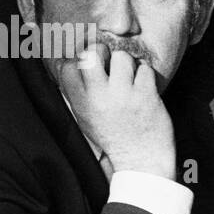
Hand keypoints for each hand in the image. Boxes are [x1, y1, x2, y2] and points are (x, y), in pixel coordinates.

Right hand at [58, 43, 176, 179]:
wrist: (140, 161)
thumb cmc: (112, 137)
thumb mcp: (85, 118)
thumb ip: (77, 93)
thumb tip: (67, 61)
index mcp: (81, 104)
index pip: (68, 66)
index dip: (77, 61)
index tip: (87, 67)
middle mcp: (99, 97)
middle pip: (92, 53)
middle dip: (101, 52)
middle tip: (109, 64)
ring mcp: (124, 95)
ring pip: (121, 56)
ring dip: (127, 64)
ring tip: (129, 79)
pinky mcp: (146, 95)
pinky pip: (144, 67)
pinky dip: (145, 74)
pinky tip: (142, 87)